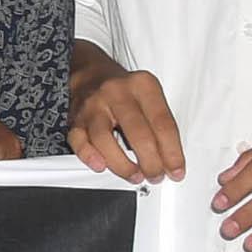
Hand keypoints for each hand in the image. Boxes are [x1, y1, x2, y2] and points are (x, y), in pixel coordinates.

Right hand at [69, 64, 183, 182]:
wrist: (92, 76)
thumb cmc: (126, 91)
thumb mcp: (150, 97)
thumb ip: (161, 125)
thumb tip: (169, 160)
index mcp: (143, 85)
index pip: (163, 123)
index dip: (171, 152)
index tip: (176, 170)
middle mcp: (117, 93)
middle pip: (137, 132)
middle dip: (150, 161)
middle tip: (156, 175)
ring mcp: (94, 106)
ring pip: (105, 139)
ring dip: (122, 164)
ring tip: (135, 175)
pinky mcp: (75, 119)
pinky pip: (79, 141)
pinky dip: (89, 156)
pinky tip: (101, 166)